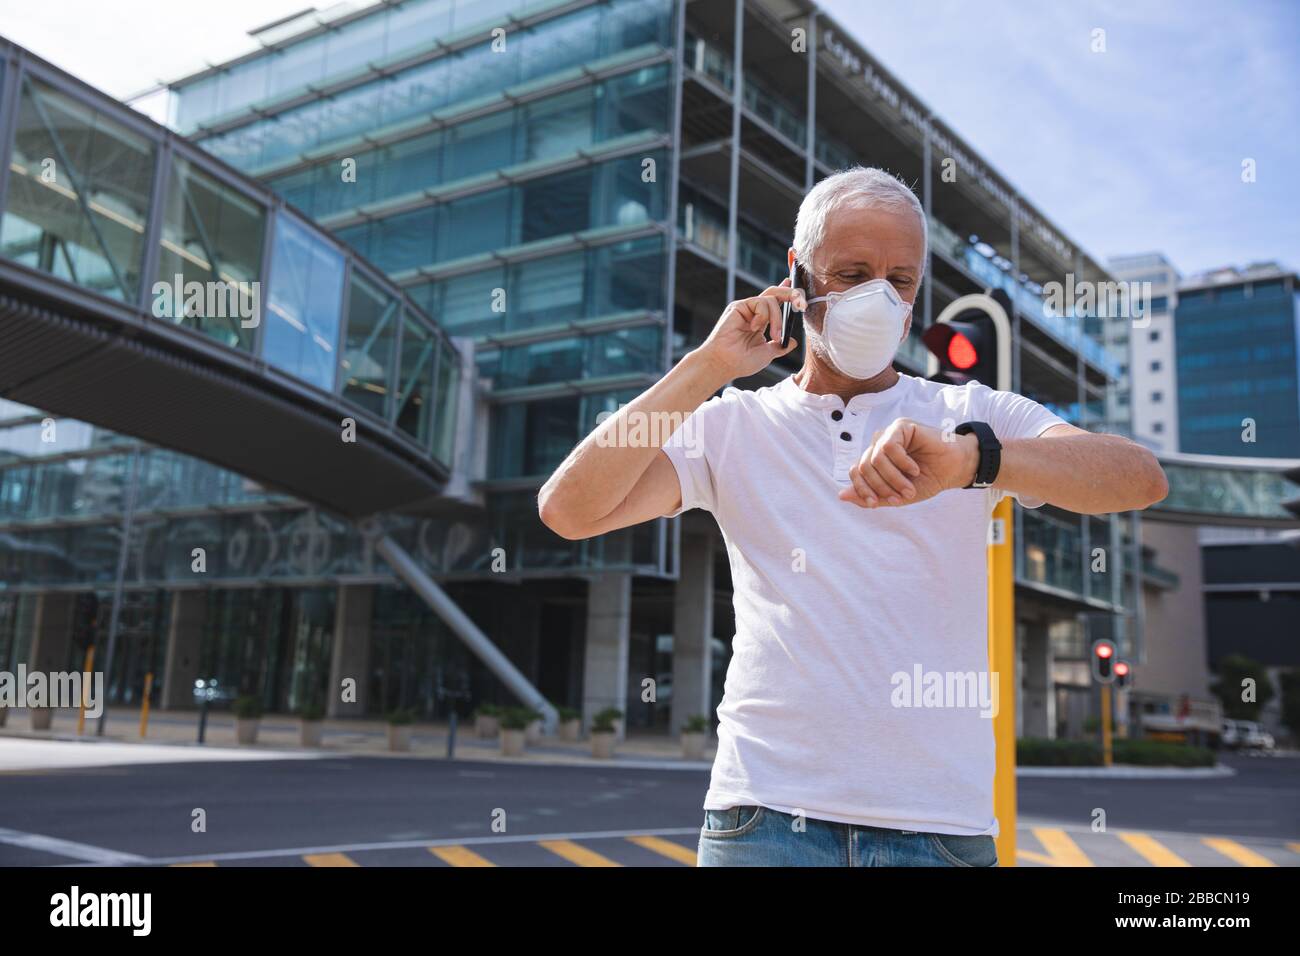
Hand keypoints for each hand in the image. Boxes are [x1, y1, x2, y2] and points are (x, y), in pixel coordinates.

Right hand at [693, 280, 802, 379]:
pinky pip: (760, 303)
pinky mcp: (739, 306)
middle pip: (775, 294)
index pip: (775, 303)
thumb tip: (793, 342)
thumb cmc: (741, 361)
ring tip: (774, 336)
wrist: (725, 363)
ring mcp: (746, 309)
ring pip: (771, 300)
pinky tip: (754, 328)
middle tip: (801, 304)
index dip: (786, 293)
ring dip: (777, 319)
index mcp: (760, 322)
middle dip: (791, 294)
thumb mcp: (767, 354)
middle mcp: (753, 313)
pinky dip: (763, 316)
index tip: (796, 289)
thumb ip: (780, 346)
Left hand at [838, 418, 979, 507]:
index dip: (861, 489)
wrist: (954, 469)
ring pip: (875, 459)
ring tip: (910, 487)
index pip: (855, 471)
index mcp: (875, 460)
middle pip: (863, 467)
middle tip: (901, 497)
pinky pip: (889, 447)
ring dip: (893, 478)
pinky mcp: (901, 426)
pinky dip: (901, 463)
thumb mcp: (897, 495)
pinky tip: (914, 469)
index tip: (875, 504)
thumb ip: (871, 496)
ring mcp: (888, 434)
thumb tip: (841, 495)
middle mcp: (878, 445)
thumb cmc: (927, 480)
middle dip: (881, 487)